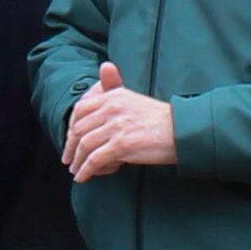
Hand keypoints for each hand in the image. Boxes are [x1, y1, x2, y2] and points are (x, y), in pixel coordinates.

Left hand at [61, 60, 178, 182]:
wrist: (182, 131)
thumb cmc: (160, 119)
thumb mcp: (134, 101)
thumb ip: (114, 93)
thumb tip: (103, 72)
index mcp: (114, 95)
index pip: (80, 109)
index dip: (70, 127)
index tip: (70, 140)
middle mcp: (112, 108)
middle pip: (79, 128)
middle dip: (70, 146)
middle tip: (68, 159)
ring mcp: (117, 126)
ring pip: (85, 146)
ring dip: (76, 161)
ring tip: (75, 171)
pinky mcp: (122, 145)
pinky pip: (95, 160)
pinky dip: (85, 171)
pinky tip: (83, 177)